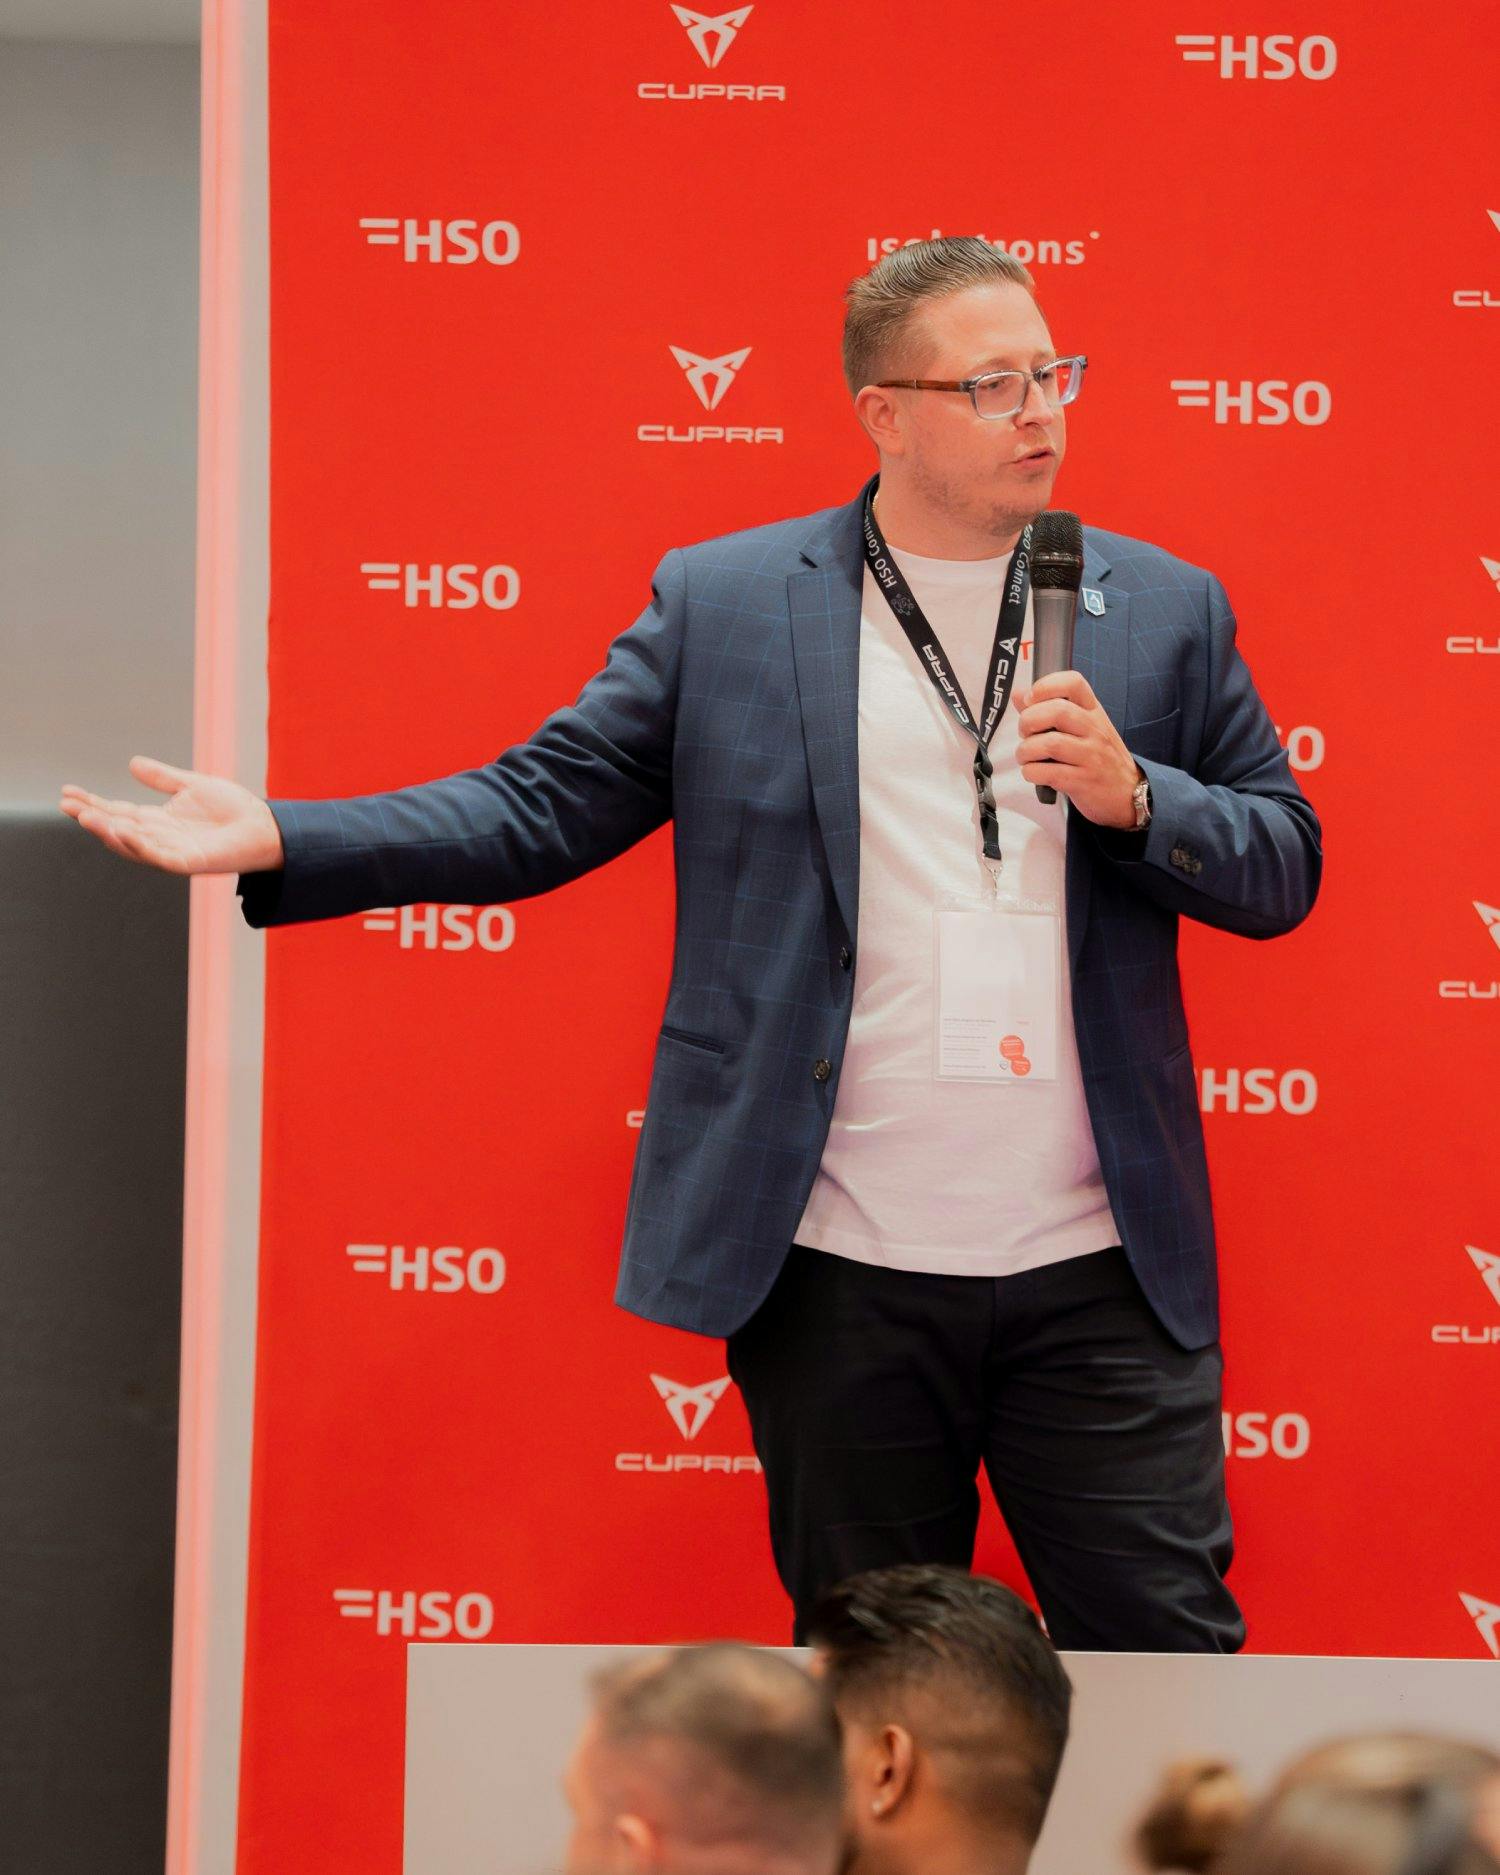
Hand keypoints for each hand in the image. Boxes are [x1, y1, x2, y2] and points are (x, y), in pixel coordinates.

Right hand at [59, 757, 283, 874]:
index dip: (93, 803)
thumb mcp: (192, 785)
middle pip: (118, 828)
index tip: (67, 792)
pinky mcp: (189, 863)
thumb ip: (163, 778)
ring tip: (85, 817)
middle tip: (66, 805)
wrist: (265, 827)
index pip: (118, 811)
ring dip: (108, 832)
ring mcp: (173, 852)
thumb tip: (132, 763)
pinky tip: (122, 832)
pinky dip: (139, 846)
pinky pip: (158, 857)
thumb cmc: (233, 808)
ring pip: (132, 845)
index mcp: (159, 821)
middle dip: (92, 817)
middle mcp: (160, 839)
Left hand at [1013, 671, 1140, 828]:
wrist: (1128, 793)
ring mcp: (1090, 756)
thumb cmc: (1099, 757)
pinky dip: (1031, 772)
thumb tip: (1017, 694)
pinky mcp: (1082, 781)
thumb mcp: (1082, 728)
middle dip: (1028, 721)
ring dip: (1026, 750)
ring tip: (1026, 756)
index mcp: (1093, 711)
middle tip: (1025, 734)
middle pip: (1057, 711)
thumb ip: (1048, 710)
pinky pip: (1048, 772)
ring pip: (1049, 743)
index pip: (1073, 683)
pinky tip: (1034, 773)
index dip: (1046, 686)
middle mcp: (1094, 729)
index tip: (1030, 699)